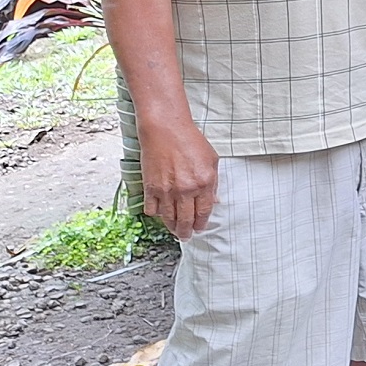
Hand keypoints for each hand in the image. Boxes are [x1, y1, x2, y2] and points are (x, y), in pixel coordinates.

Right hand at [139, 114, 219, 237]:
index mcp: (204, 183)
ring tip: (174, 230)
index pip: (204, 212)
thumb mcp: (212, 160)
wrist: (165, 130)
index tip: (199, 228)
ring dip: (172, 227)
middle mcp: (186, 190)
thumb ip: (213, 182)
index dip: (201, 223)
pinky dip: (156, 213)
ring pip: (169, 218)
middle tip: (186, 236)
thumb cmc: (190, 141)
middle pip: (186, 220)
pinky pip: (152, 210)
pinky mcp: (151, 187)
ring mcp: (167, 190)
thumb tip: (214, 200)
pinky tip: (160, 213)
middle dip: (186, 231)